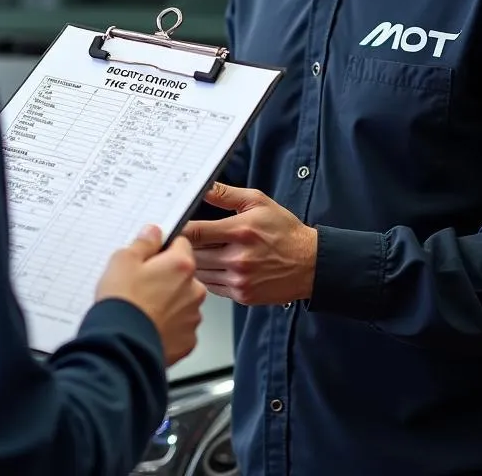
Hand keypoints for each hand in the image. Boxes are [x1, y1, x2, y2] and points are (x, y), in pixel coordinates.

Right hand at [96, 225, 207, 365]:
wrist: (120, 347)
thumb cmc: (122, 303)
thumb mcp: (123, 260)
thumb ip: (144, 243)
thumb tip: (154, 233)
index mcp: (181, 265)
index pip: (181, 244)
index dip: (164, 249)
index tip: (151, 257)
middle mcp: (193, 291)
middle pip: (184, 275)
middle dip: (167, 278)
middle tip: (141, 286)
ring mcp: (192, 318)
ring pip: (183, 302)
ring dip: (169, 303)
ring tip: (143, 309)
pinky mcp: (187, 342)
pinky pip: (181, 327)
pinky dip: (169, 327)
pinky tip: (149, 326)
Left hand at [183, 182, 317, 306]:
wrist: (309, 264)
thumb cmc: (285, 231)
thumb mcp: (259, 203)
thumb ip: (227, 195)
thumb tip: (205, 187)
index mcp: (241, 231)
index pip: (197, 232)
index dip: (180, 229)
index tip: (172, 226)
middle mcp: (239, 258)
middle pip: (193, 254)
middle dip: (185, 246)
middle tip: (182, 240)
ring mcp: (240, 280)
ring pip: (200, 273)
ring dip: (195, 263)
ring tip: (199, 252)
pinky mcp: (242, 295)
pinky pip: (212, 287)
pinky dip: (208, 276)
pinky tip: (215, 266)